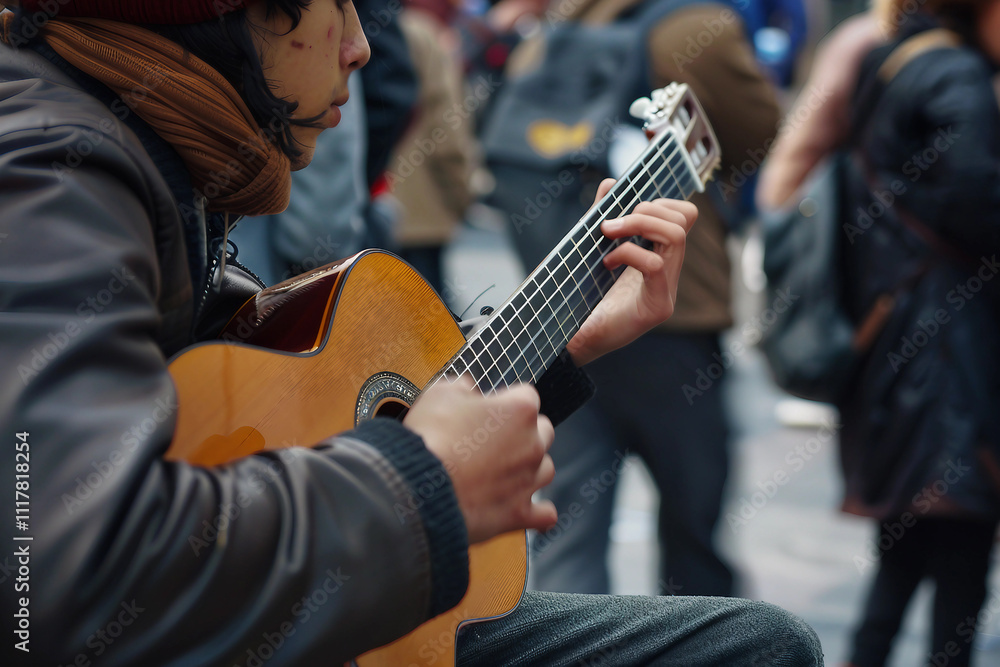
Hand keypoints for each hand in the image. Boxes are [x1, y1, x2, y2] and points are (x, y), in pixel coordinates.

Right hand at [403, 378, 556, 543]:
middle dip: (524, 432)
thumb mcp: (438, 395)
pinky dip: (537, 511)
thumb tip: (467, 387)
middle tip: (493, 440)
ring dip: (529, 468)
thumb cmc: (430, 439)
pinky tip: (524, 507)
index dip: (504, 401)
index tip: (487, 409)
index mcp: (519, 410)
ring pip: (545, 469)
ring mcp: (529, 480)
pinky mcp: (520, 514)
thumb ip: (460, 387)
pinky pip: (544, 514)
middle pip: (544, 431)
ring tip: (502, 473)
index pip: (526, 395)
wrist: (419, 490)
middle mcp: (533, 444)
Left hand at [565, 178, 696, 365]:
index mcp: (659, 257)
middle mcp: (669, 273)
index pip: (684, 216)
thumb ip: (603, 217)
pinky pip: (655, 265)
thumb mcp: (592, 250)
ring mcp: (667, 291)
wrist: (570, 342)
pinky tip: (607, 261)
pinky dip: (628, 253)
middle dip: (646, 209)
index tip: (625, 210)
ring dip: (638, 224)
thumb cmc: (579, 298)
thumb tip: (611, 184)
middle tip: (611, 224)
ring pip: (676, 236)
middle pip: (683, 220)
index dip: (659, 202)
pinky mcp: (657, 307)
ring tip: (608, 234)